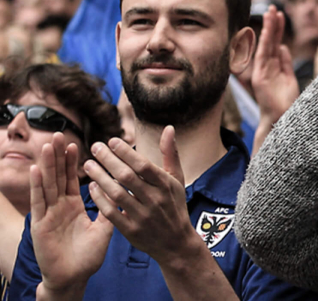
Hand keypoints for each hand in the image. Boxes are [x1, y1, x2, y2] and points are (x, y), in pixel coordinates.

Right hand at [30, 135, 111, 299]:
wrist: (73, 278)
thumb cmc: (87, 257)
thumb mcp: (104, 230)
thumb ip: (111, 210)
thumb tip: (123, 193)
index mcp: (73, 207)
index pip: (73, 179)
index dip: (74, 162)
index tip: (77, 143)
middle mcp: (59, 208)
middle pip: (58, 177)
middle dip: (58, 157)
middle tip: (59, 135)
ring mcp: (48, 215)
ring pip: (48, 185)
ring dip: (47, 165)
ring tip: (48, 145)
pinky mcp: (40, 225)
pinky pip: (39, 202)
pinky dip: (37, 185)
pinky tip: (36, 170)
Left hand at [83, 129, 205, 267]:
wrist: (176, 242)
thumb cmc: (174, 205)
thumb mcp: (177, 179)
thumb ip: (170, 154)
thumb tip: (169, 128)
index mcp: (166, 185)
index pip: (143, 165)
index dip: (126, 152)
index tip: (111, 140)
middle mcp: (155, 200)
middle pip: (127, 177)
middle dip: (108, 160)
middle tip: (94, 147)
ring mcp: (142, 216)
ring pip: (116, 193)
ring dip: (100, 177)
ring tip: (88, 164)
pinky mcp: (131, 230)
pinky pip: (111, 212)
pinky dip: (99, 199)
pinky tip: (91, 186)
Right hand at [251, 5, 297, 123]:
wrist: (281, 119)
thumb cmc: (286, 102)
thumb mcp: (289, 78)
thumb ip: (285, 63)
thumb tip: (284, 47)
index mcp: (273, 66)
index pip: (275, 44)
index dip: (277, 30)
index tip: (280, 15)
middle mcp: (266, 67)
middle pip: (270, 42)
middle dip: (272, 25)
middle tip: (274, 8)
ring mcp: (262, 71)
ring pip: (266, 45)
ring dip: (269, 29)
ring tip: (272, 13)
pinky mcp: (260, 77)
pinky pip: (263, 56)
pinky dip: (266, 43)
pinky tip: (271, 31)